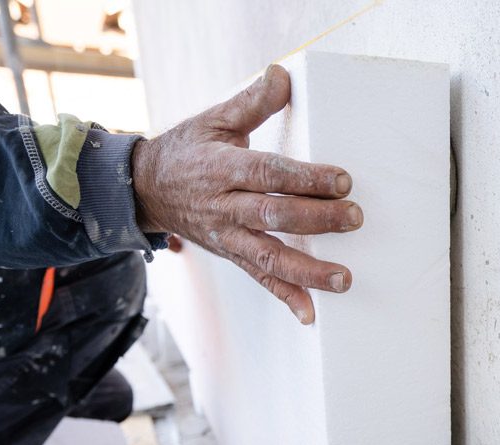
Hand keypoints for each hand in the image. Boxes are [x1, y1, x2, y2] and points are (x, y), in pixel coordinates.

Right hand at [131, 64, 359, 323]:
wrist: (144, 189)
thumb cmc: (188, 150)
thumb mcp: (214, 120)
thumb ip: (251, 102)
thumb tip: (282, 74)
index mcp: (223, 168)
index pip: (269, 173)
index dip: (306, 178)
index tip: (342, 181)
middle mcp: (225, 205)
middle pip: (274, 215)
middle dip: (317, 219)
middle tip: (354, 218)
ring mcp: (228, 236)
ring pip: (270, 255)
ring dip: (308, 270)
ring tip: (344, 279)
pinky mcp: (231, 256)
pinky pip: (260, 279)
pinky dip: (286, 298)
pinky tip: (311, 313)